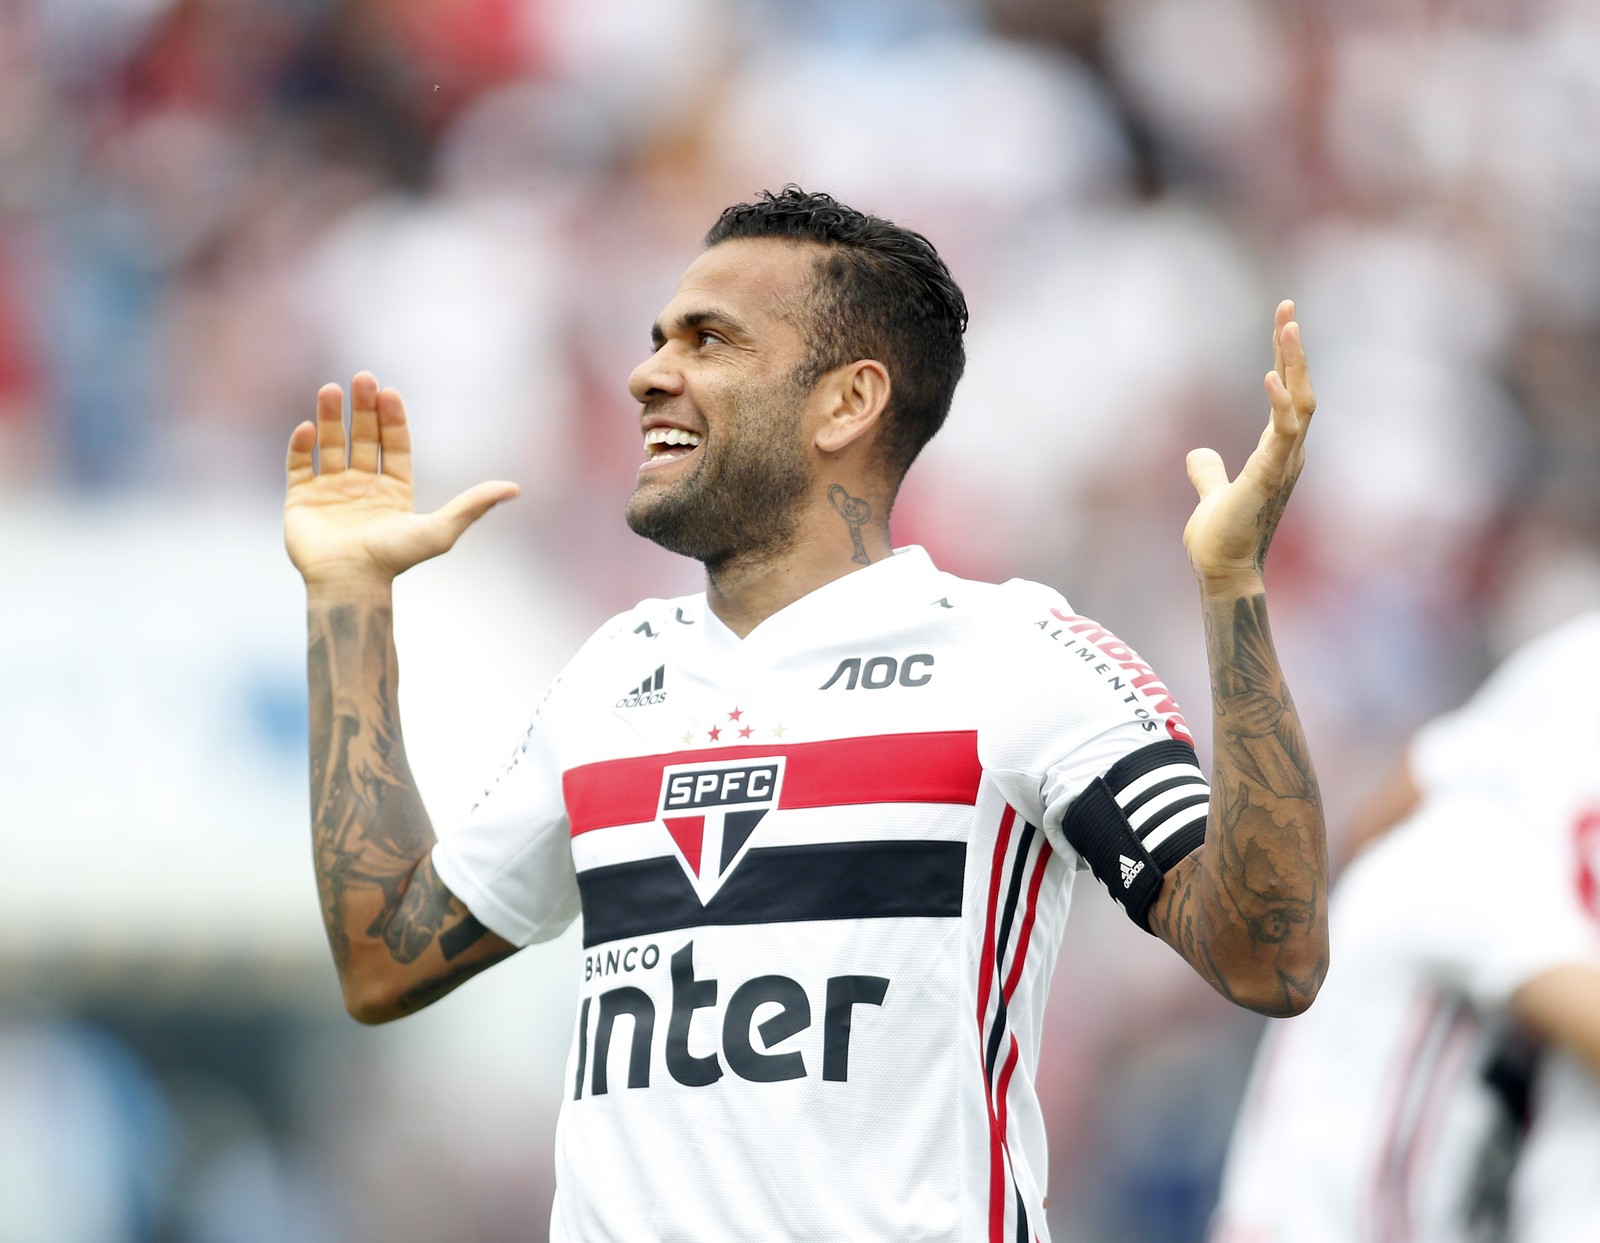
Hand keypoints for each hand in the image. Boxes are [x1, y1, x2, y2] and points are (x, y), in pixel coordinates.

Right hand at [284, 372, 518, 588]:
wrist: (351, 582)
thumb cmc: (395, 558)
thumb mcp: (441, 529)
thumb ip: (474, 504)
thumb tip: (515, 488)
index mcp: (394, 490)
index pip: (393, 445)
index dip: (392, 418)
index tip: (388, 392)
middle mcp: (363, 487)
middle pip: (362, 438)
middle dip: (362, 409)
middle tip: (361, 379)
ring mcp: (331, 492)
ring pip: (330, 445)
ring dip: (331, 418)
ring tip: (332, 390)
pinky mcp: (301, 501)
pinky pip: (298, 466)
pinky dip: (301, 446)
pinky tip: (308, 427)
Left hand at [1183, 301, 1315, 582]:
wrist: (1219, 569)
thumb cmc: (1220, 536)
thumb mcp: (1212, 492)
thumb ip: (1208, 471)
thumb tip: (1197, 454)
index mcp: (1275, 452)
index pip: (1287, 394)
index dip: (1285, 358)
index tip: (1283, 320)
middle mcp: (1288, 454)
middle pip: (1301, 389)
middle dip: (1294, 349)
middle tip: (1288, 308)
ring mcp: (1283, 465)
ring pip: (1301, 404)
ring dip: (1294, 365)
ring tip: (1287, 326)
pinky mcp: (1269, 477)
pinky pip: (1282, 434)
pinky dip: (1279, 404)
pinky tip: (1270, 377)